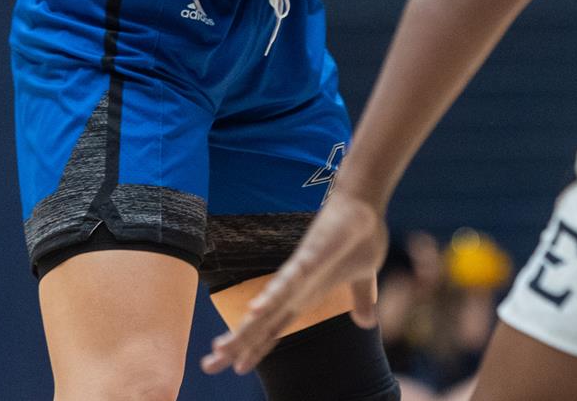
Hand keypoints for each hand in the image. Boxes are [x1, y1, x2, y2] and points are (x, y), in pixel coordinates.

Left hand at [202, 190, 388, 374]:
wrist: (365, 206)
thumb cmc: (361, 238)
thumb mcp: (364, 280)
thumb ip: (361, 300)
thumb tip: (367, 321)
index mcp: (304, 297)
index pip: (274, 329)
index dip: (255, 349)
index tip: (234, 369)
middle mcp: (294, 289)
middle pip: (260, 325)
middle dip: (235, 346)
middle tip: (208, 365)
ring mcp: (299, 274)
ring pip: (266, 308)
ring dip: (244, 330)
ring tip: (220, 348)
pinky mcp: (309, 258)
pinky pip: (288, 280)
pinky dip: (271, 296)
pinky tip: (255, 310)